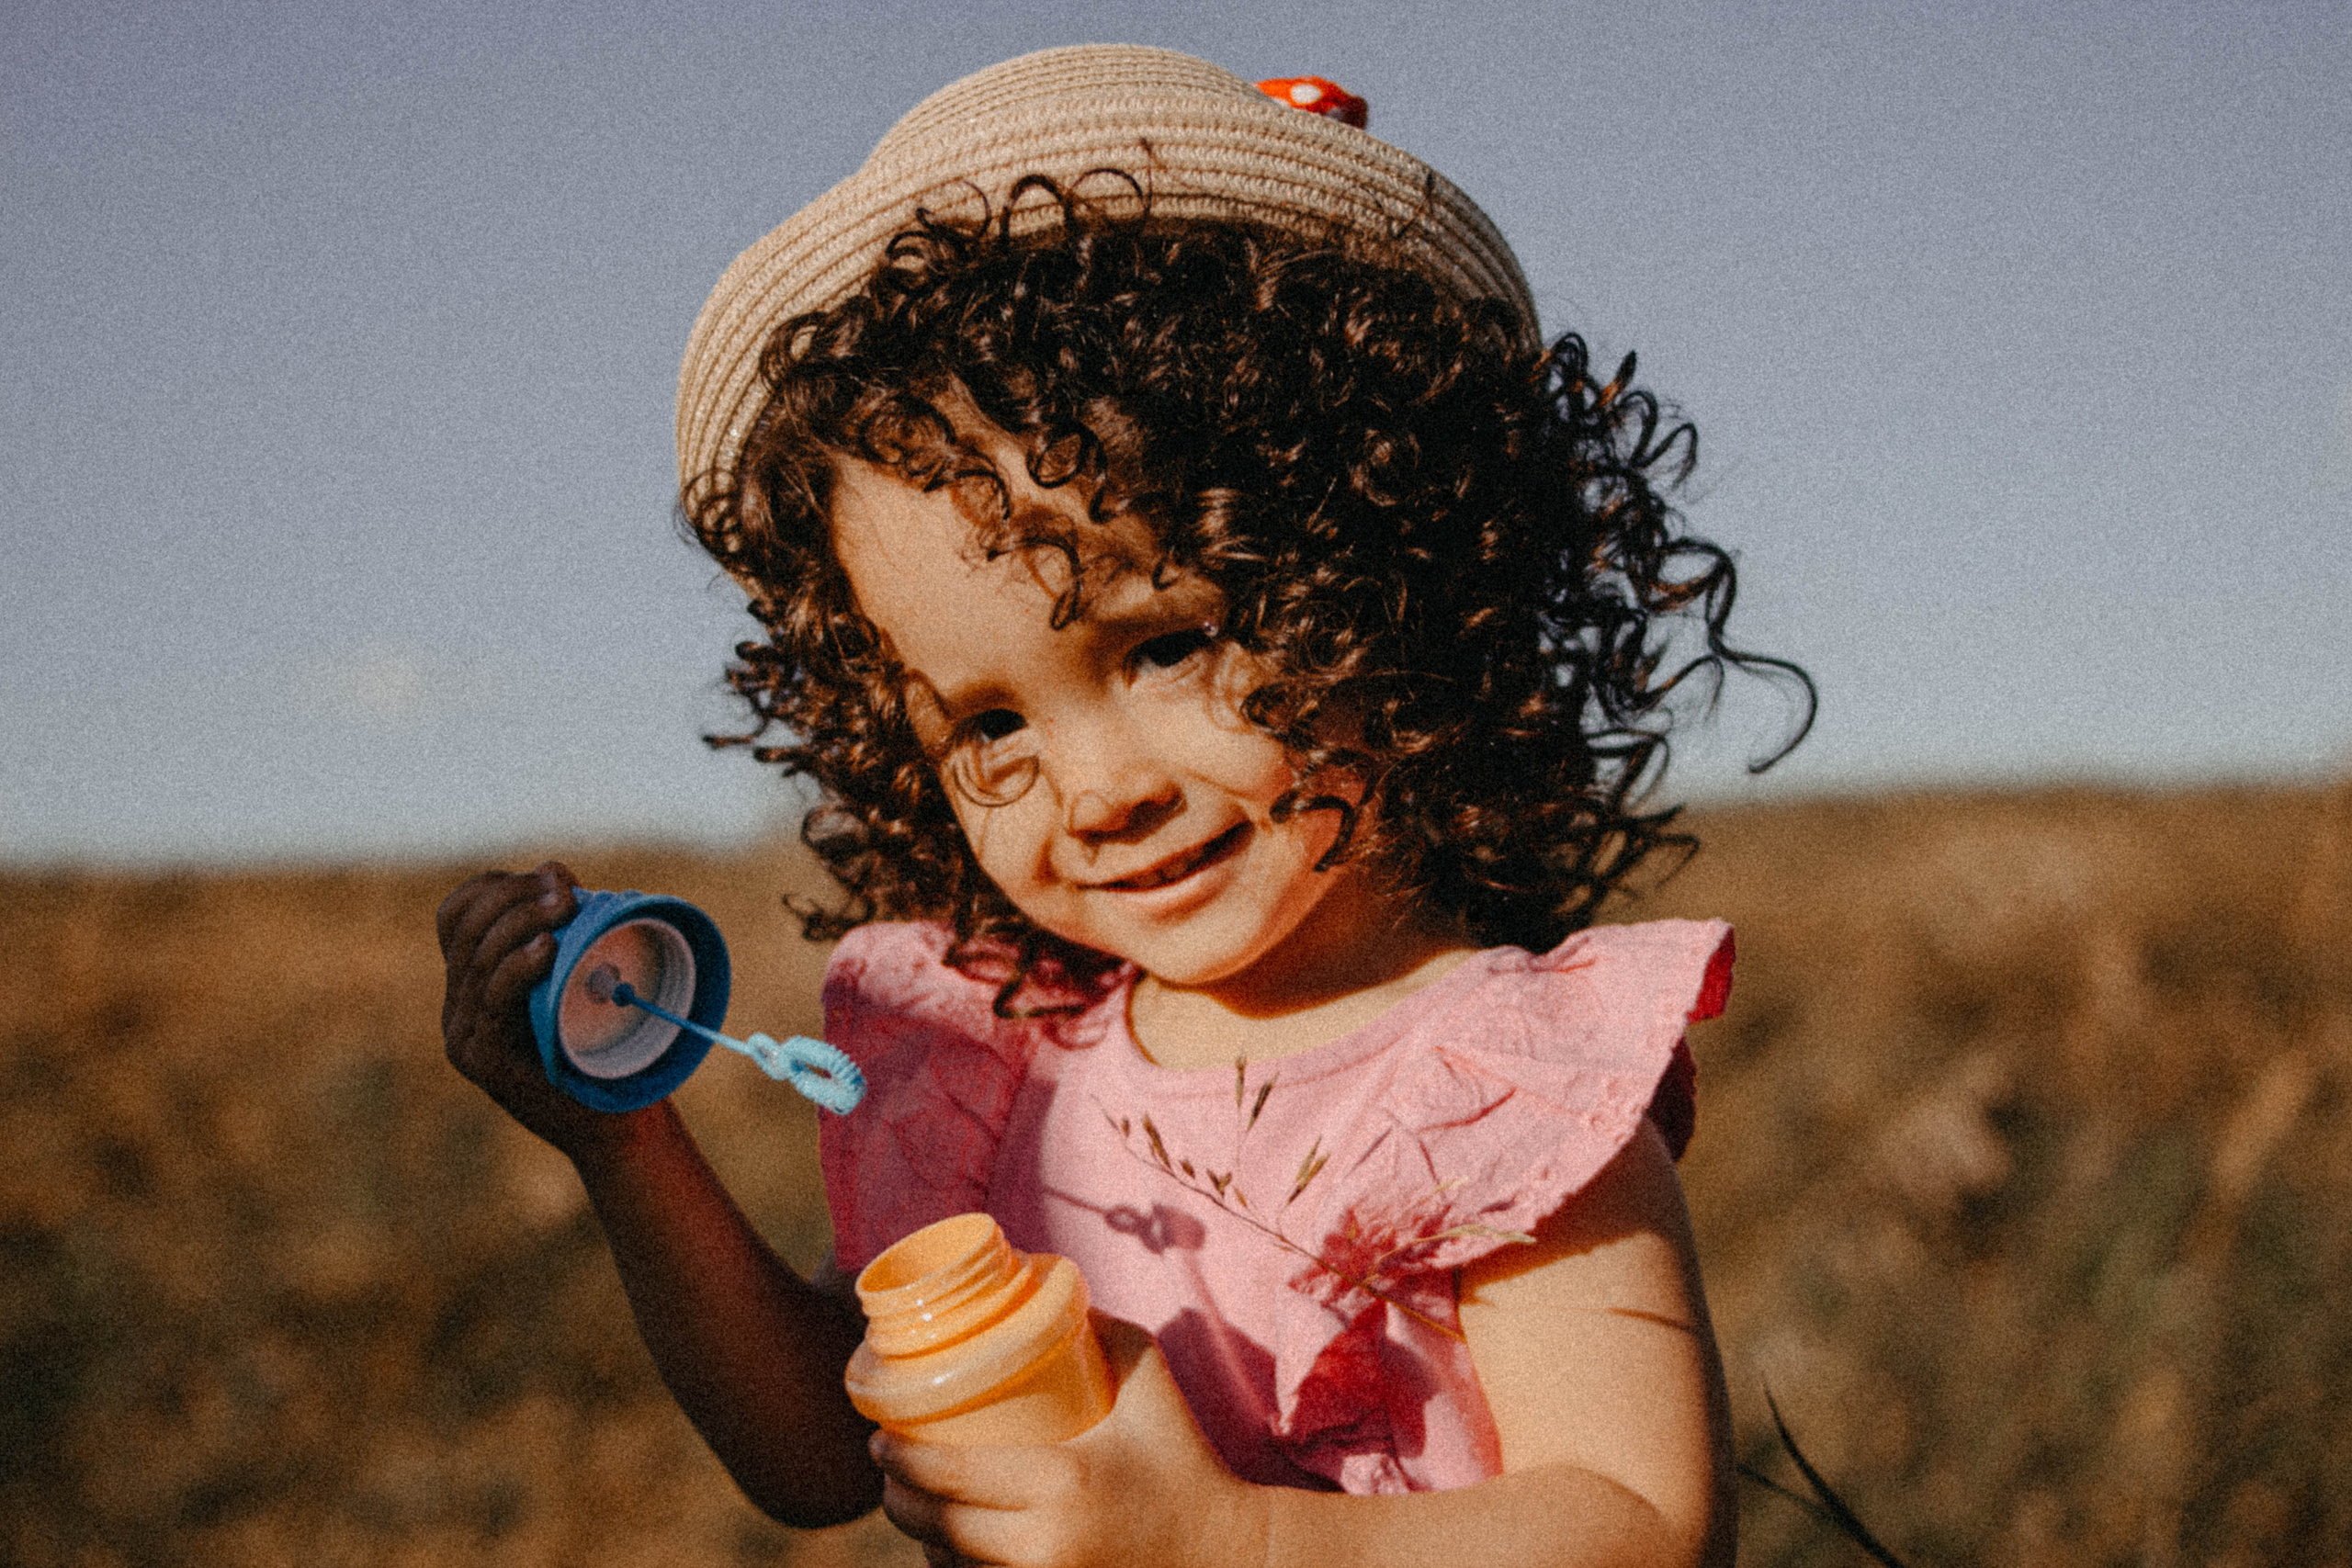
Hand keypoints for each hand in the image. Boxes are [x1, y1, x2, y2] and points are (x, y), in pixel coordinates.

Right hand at [436, 862, 642, 1159]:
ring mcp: (466, 1038)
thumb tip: (556, 869)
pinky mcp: (485, 1063)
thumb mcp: (583, 977)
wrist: (621, 1123)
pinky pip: (491, 1001)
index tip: (555, 877)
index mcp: (473, 983)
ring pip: (478, 959)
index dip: (498, 885)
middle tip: (567, 888)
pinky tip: (547, 948)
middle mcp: (459, 1009)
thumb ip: (567, 928)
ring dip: (523, 921)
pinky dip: (518, 967)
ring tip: (567, 907)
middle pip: (466, 929)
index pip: (457, 915)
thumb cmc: (608, 1047)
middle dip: (517, 896)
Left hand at [871, 1315, 1269, 1567]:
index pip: (950, 1475)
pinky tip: (945, 1547)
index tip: (876, 1436)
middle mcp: (1045, 1546)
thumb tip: (1045, 1286)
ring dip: (920, 1537)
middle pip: (937, 1528)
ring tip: (908, 1501)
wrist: (1229, 1557)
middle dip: (896, 1498)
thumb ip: (1101, 1327)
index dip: (899, 1458)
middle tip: (885, 1466)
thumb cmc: (1184, 1461)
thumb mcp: (1149, 1382)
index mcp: (1063, 1484)